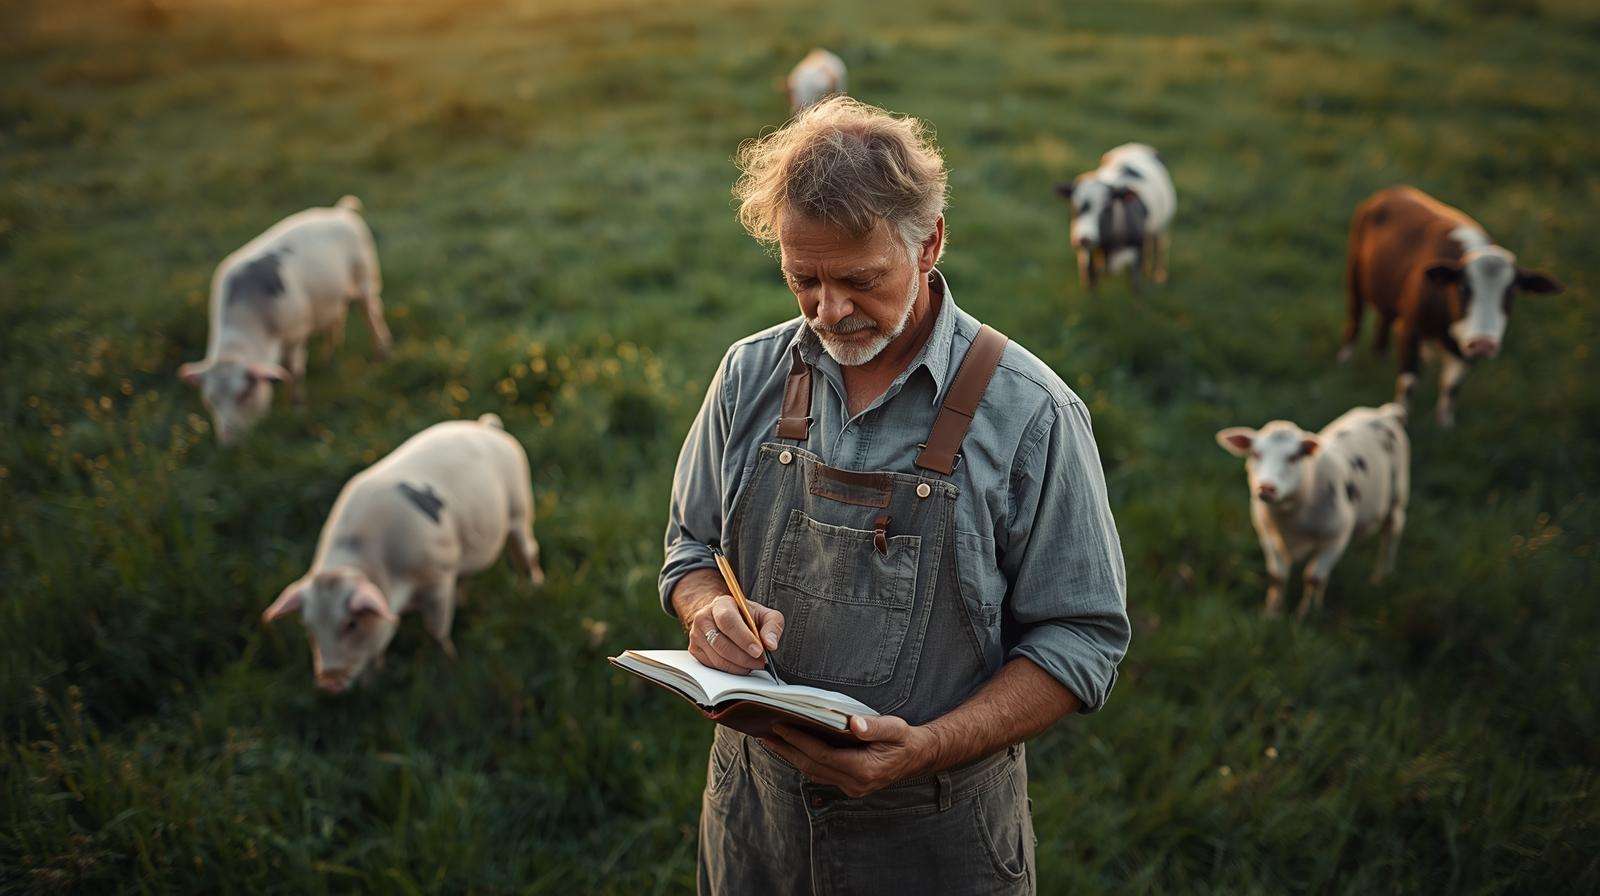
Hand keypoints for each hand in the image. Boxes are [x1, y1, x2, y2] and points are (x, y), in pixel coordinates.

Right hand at [682, 592, 783, 674]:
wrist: (722, 616)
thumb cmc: (745, 615)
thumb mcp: (763, 614)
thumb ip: (772, 626)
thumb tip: (771, 644)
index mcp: (720, 604)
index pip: (728, 621)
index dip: (743, 638)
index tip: (759, 650)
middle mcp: (703, 618)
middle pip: (721, 643)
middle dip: (743, 657)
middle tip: (760, 662)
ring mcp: (696, 635)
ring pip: (717, 658)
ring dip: (738, 666)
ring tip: (753, 664)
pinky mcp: (695, 650)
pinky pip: (712, 665)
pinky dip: (730, 669)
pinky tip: (741, 665)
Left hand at [761, 715, 939, 797]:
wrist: (917, 757)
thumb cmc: (904, 739)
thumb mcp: (894, 728)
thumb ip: (874, 727)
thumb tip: (854, 724)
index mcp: (864, 769)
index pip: (822, 754)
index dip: (799, 740)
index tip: (780, 725)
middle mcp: (855, 783)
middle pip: (812, 766)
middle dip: (786, 750)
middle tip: (765, 734)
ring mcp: (851, 788)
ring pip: (813, 773)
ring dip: (791, 757)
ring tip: (772, 740)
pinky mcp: (849, 786)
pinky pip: (820, 774)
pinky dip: (804, 761)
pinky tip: (793, 749)